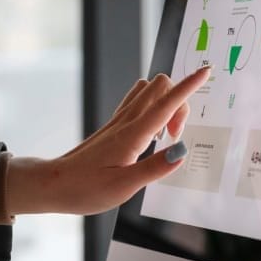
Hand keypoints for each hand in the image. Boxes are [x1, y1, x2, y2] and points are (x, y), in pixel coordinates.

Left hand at [7, 66, 207, 216]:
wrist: (54, 184)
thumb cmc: (85, 189)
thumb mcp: (123, 186)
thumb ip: (154, 168)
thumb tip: (181, 151)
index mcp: (131, 135)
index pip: (165, 103)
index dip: (188, 86)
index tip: (206, 71)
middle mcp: (125, 122)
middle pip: (159, 87)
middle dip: (180, 102)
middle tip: (175, 136)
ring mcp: (117, 122)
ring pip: (148, 91)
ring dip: (166, 104)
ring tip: (166, 136)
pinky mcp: (113, 127)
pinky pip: (137, 103)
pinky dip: (154, 107)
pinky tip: (154, 131)